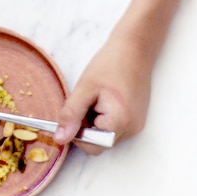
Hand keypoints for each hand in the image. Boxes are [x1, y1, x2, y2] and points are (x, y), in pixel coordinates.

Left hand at [56, 25, 155, 153]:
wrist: (135, 49)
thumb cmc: (111, 64)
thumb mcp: (84, 88)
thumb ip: (71, 116)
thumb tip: (60, 139)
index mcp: (119, 122)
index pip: (92, 146)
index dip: (78, 134)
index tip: (74, 114)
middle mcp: (131, 129)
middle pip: (100, 144)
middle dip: (88, 127)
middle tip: (87, 103)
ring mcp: (136, 126)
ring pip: (107, 138)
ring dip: (96, 124)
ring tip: (98, 100)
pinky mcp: (137, 121)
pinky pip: (115, 130)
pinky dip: (106, 120)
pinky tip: (106, 102)